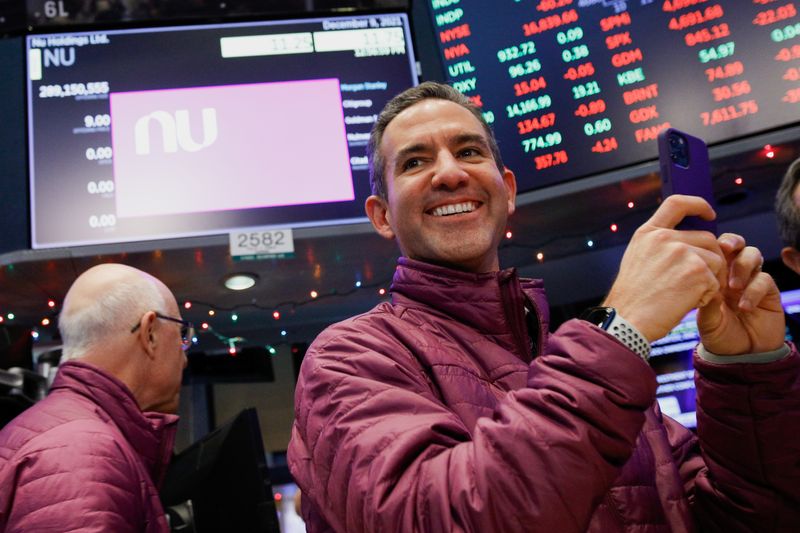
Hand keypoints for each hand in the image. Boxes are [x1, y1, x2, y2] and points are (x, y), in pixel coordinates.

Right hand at [604, 195, 725, 341]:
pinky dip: (708, 295)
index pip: (677, 203)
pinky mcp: (697, 271)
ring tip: (688, 296)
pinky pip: (716, 281)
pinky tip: (687, 303)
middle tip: (702, 281)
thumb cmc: (632, 299)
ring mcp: (682, 252)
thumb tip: (686, 241)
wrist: (627, 320)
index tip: (710, 214)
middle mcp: (664, 238)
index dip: (698, 205)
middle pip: (707, 238)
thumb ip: (658, 245)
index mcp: (648, 233)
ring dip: (711, 279)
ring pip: (716, 261)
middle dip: (711, 259)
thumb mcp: (637, 260)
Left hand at [697, 234, 784, 354]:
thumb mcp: (706, 321)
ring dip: (742, 266)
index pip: (713, 249)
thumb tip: (703, 282)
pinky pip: (764, 280)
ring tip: (733, 287)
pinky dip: (754, 290)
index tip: (703, 250)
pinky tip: (745, 306)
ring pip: (752, 255)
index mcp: (713, 275)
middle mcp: (732, 273)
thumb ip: (705, 302)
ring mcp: (751, 280)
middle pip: (736, 244)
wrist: (742, 356)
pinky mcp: (769, 292)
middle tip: (723, 250)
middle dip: (731, 242)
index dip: (710, 245)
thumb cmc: (718, 335)